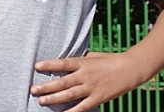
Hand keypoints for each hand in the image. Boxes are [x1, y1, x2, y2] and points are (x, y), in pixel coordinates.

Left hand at [30, 51, 146, 111]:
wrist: (131, 69)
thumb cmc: (111, 60)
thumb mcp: (93, 56)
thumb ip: (79, 61)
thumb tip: (65, 62)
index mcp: (84, 62)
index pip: (63, 63)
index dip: (49, 65)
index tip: (36, 66)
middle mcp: (85, 75)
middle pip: (62, 82)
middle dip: (46, 86)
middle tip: (32, 89)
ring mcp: (91, 88)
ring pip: (69, 95)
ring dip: (54, 99)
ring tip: (40, 101)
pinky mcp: (98, 98)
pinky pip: (82, 107)